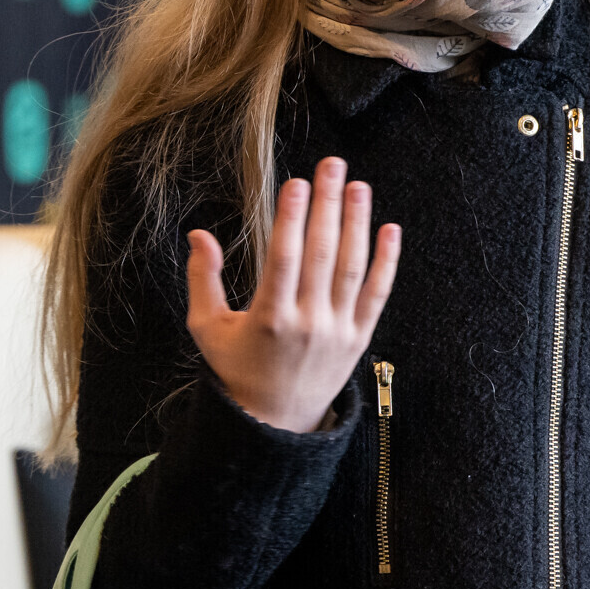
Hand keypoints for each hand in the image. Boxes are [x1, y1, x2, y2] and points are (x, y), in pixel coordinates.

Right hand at [185, 157, 400, 433]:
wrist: (276, 423)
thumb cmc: (237, 370)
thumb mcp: (207, 329)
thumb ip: (202, 279)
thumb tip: (199, 234)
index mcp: (268, 319)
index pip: (283, 258)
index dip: (291, 218)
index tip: (295, 183)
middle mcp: (308, 323)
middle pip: (322, 254)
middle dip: (327, 205)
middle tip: (331, 165)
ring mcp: (338, 331)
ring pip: (353, 269)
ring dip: (357, 223)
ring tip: (357, 185)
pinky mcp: (358, 338)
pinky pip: (377, 295)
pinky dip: (387, 262)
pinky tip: (390, 229)